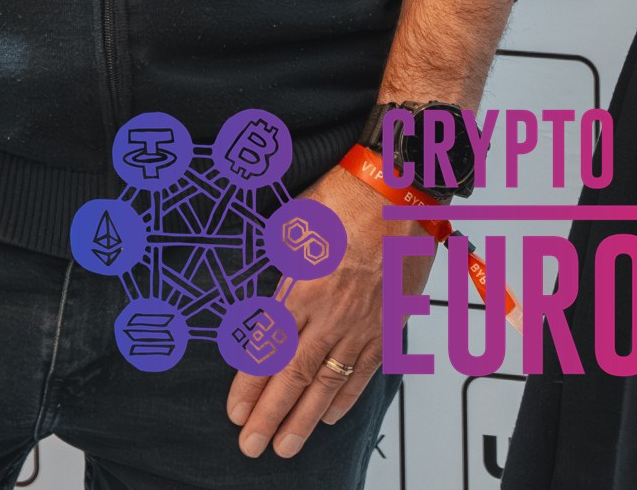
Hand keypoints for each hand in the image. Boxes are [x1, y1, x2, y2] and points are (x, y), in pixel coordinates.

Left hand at [226, 163, 424, 459]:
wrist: (401, 189)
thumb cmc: (345, 197)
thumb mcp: (295, 227)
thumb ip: (282, 269)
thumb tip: (270, 294)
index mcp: (302, 288)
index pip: (269, 351)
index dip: (250, 386)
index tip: (235, 412)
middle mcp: (331, 314)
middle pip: (295, 377)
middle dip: (270, 416)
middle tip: (252, 446)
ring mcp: (362, 324)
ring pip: (329, 383)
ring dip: (305, 419)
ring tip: (285, 446)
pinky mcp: (388, 324)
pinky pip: (365, 372)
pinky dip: (347, 398)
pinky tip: (329, 417)